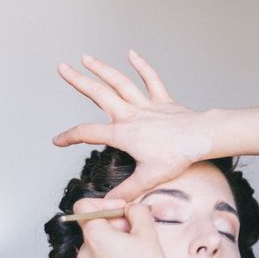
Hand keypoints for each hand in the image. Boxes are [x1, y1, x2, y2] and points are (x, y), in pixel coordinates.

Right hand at [53, 51, 212, 200]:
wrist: (200, 138)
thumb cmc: (177, 156)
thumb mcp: (148, 178)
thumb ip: (126, 191)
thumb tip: (110, 204)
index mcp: (123, 133)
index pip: (88, 133)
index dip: (69, 137)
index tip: (58, 141)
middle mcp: (131, 114)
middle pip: (99, 94)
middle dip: (78, 81)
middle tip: (61, 68)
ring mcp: (146, 105)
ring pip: (120, 82)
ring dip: (102, 68)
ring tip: (86, 58)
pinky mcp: (163, 101)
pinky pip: (151, 79)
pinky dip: (141, 66)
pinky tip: (131, 53)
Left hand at [73, 197, 167, 257]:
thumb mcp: (147, 231)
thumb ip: (137, 211)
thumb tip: (131, 209)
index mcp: (93, 235)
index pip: (84, 206)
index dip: (105, 203)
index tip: (122, 211)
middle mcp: (84, 250)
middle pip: (93, 225)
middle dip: (114, 223)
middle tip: (134, 231)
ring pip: (96, 242)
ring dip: (113, 239)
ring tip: (133, 248)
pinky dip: (110, 254)